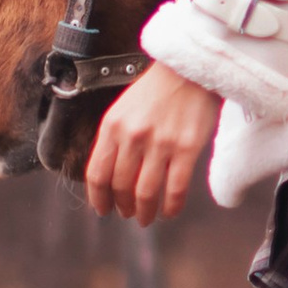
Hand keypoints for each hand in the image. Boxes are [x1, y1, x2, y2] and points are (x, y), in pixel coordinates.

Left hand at [83, 65, 221, 223]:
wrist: (190, 69)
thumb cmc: (156, 90)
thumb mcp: (123, 109)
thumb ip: (114, 140)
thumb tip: (109, 175)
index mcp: (112, 127)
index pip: (97, 174)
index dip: (98, 198)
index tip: (103, 209)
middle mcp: (133, 137)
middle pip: (121, 187)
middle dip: (123, 207)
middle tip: (128, 213)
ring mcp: (161, 144)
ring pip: (147, 193)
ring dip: (145, 211)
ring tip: (147, 218)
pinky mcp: (187, 148)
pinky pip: (176, 188)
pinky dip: (172, 206)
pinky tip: (170, 211)